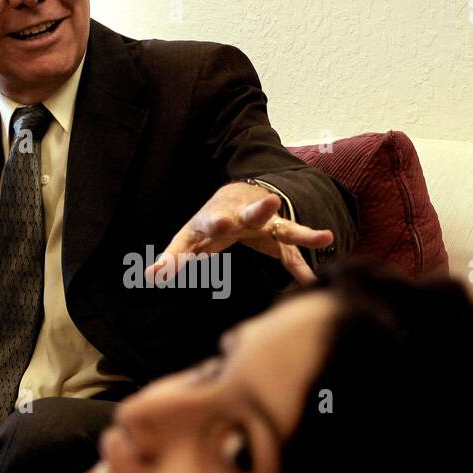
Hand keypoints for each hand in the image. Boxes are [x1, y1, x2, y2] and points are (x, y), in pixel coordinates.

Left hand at [145, 182, 334, 285]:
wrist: (237, 196)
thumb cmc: (209, 224)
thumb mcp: (188, 239)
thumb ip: (171, 258)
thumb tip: (149, 276)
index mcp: (216, 218)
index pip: (213, 220)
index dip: (216, 223)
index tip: (219, 223)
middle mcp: (243, 216)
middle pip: (252, 212)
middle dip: (259, 210)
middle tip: (270, 203)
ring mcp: (264, 223)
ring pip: (283, 225)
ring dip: (302, 232)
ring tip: (324, 237)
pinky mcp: (278, 233)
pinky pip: (294, 247)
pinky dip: (306, 254)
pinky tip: (322, 260)